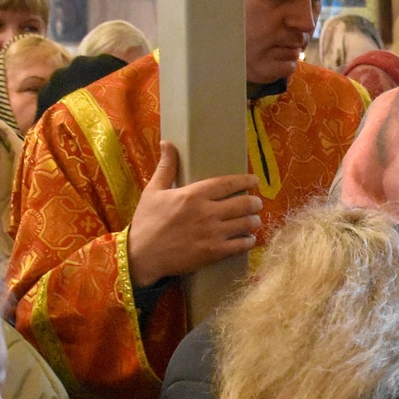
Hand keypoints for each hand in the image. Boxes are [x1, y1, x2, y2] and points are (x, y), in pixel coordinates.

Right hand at [126, 144, 261, 285]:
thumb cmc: (147, 222)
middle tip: (257, 202)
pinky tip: (248, 238)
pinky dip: (248, 240)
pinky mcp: (214, 253)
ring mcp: (212, 234)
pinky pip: (241, 245)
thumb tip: (167, 143)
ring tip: (254, 220)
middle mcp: (207, 212)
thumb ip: (166, 167)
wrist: (141, 256)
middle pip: (244, 203)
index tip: (254, 180)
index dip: (245, 181)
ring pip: (246, 224)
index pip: (228, 183)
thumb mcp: (153, 191)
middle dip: (255, 202)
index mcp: (193, 195)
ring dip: (254, 221)